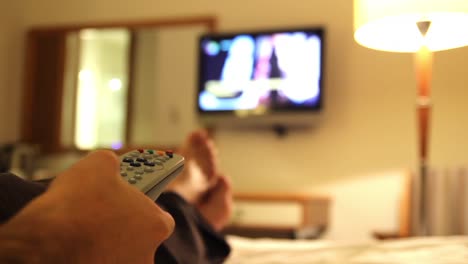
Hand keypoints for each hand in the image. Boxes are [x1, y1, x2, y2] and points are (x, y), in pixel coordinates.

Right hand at [0, 150, 173, 263]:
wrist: (45, 241)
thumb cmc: (78, 203)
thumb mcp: (99, 163)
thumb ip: (113, 163)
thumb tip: (110, 164)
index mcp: (156, 224)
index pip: (160, 217)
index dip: (142, 208)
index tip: (128, 202)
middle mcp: (147, 254)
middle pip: (139, 238)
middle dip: (123, 227)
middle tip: (102, 215)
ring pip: (119, 254)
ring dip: (107, 244)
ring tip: (83, 231)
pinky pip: (99, 262)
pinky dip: (91, 256)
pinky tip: (75, 246)